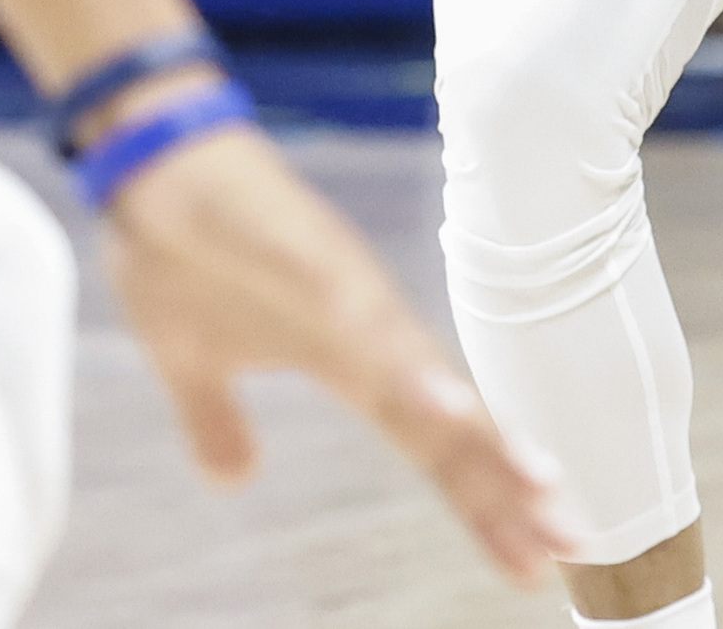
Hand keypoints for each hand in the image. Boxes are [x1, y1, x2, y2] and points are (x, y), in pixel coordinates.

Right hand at [99, 122, 570, 584]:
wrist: (153, 158)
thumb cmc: (179, 252)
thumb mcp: (191, 364)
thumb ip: (219, 421)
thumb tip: (234, 478)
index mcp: (353, 359)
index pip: (432, 448)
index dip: (483, 505)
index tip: (533, 563)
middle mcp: (370, 331)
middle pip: (449, 426)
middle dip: (506, 490)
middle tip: (570, 544)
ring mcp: (346, 296)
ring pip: (424, 379)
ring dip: (478, 434)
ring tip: (537, 485)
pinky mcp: (309, 263)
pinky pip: (362, 325)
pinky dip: (404, 368)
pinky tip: (440, 403)